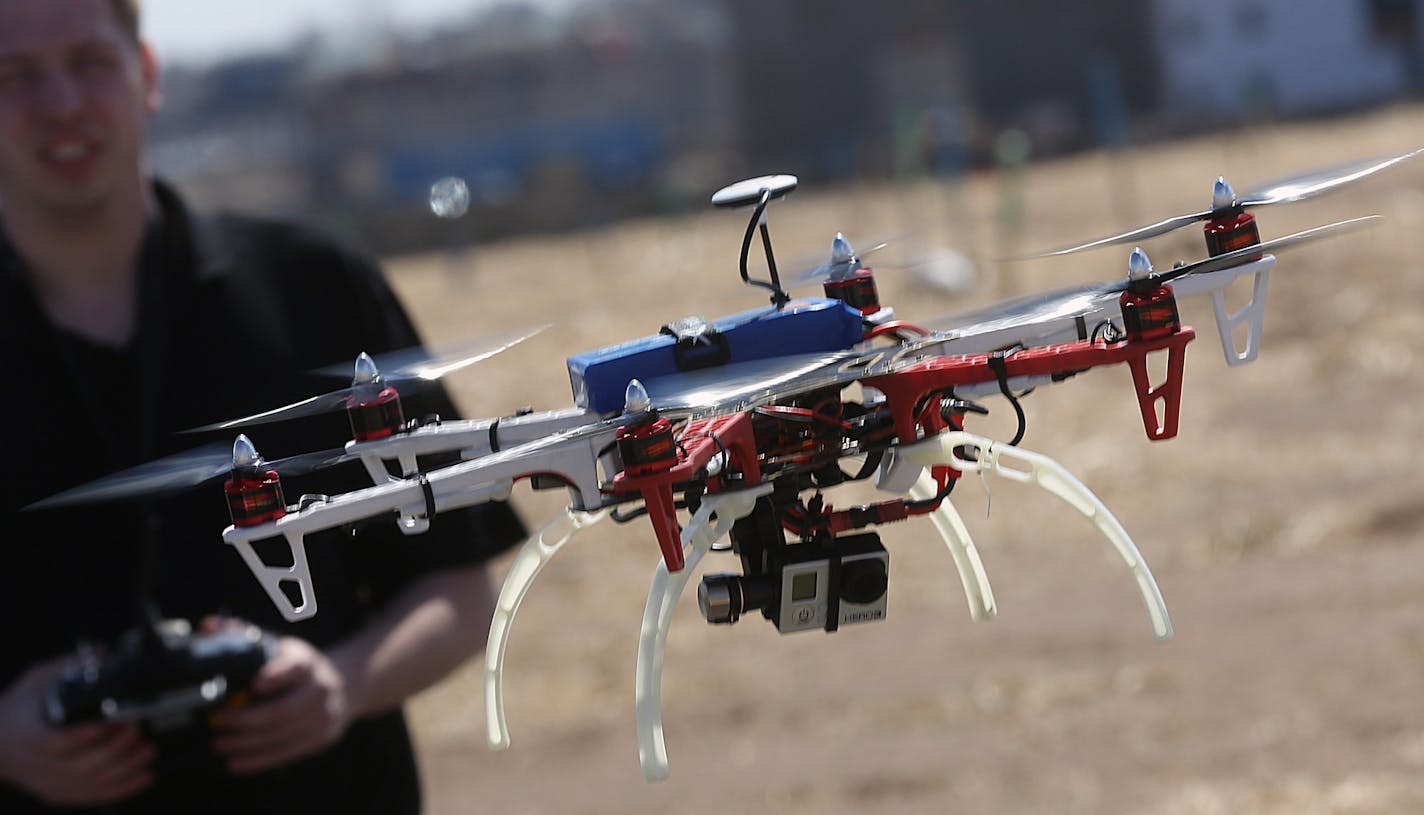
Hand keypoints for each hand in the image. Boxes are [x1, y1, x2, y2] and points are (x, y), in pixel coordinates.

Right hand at [0, 658, 154, 805]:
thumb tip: (103, 651)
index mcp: (29, 735)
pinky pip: (94, 796)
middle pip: (81, 766)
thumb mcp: (37, 681)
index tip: (106, 722)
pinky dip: (123, 788)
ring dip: (126, 768)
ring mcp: (50, 782)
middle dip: (115, 749)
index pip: (55, 742)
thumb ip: (68, 666)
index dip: (83, 735)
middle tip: (137, 731)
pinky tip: (144, 775)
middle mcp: (38, 764)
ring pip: (92, 783)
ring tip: (147, 750)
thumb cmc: (19, 710)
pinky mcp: (61, 792)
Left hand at [211, 636, 350, 774]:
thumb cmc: (298, 667)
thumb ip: (243, 636)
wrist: (345, 685)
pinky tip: (235, 763)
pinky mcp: (322, 738)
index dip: (276, 675)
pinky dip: (258, 761)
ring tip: (219, 743)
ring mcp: (324, 716)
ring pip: (280, 735)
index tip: (254, 684)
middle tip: (217, 722)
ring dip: (246, 743)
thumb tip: (208, 626)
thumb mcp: (280, 647)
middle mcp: (320, 688)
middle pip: (282, 710)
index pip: (294, 667)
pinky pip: (286, 753)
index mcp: (307, 662)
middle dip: (245, 719)